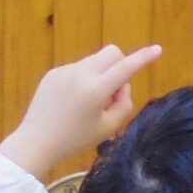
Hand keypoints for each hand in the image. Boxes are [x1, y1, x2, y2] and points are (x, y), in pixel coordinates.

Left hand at [0, 43, 162, 180]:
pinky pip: (78, 68)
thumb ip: (124, 104)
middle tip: (112, 91)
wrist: (35, 143)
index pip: (126, 67)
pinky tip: (71, 100)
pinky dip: (84, 78)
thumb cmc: (74, 140)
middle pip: (112, 53)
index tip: (157, 49)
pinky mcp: (53, 73)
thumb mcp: (108, 128)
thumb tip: (122, 85)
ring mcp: (65, 71)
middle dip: (120, 64)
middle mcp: (81, 75)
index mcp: (96, 90)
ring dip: (101, 73)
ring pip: (95, 60)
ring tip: (87, 100)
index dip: (144, 57)